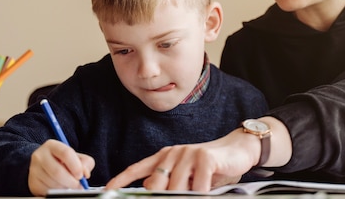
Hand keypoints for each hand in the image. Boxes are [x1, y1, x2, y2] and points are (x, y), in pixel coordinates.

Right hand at [28, 139, 93, 195]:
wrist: (45, 167)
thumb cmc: (64, 161)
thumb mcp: (76, 158)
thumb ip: (85, 163)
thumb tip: (85, 174)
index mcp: (52, 145)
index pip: (66, 153)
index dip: (75, 166)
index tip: (81, 175)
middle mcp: (40, 155)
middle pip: (57, 171)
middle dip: (71, 181)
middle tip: (78, 186)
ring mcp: (34, 169)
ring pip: (53, 183)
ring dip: (65, 187)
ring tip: (68, 185)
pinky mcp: (33, 182)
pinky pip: (47, 191)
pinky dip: (57, 192)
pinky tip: (60, 187)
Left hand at [105, 129, 258, 191]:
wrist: (237, 150)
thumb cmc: (210, 166)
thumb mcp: (186, 175)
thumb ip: (167, 181)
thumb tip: (147, 188)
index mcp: (165, 156)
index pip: (138, 168)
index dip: (121, 179)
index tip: (107, 189)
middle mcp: (173, 153)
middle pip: (156, 185)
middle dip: (160, 197)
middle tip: (174, 197)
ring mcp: (188, 154)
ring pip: (175, 188)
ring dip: (186, 196)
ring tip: (195, 193)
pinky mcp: (204, 158)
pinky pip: (197, 186)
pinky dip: (200, 194)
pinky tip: (205, 193)